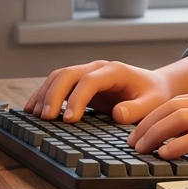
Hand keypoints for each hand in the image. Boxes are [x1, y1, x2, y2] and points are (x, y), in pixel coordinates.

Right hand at [24, 60, 170, 124]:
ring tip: (35, 116)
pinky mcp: (80, 82)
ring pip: (58, 76)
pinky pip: (57, 83)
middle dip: (54, 95)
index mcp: (114, 71)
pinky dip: (43, 94)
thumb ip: (137, 109)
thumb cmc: (154, 95)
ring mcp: (87, 73)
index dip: (77, 98)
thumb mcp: (152, 104)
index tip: (68, 120)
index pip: (89, 80)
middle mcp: (97, 68)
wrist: (154, 86)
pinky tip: (32, 109)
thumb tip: (117, 114)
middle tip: (46, 118)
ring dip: (45, 94)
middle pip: (68, 74)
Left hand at [127, 90, 187, 169]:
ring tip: (141, 149)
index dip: (155, 116)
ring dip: (154, 134)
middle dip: (147, 124)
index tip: (141, 131)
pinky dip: (176, 145)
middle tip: (132, 141)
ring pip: (179, 118)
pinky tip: (165, 155)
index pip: (179, 101)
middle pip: (172, 107)